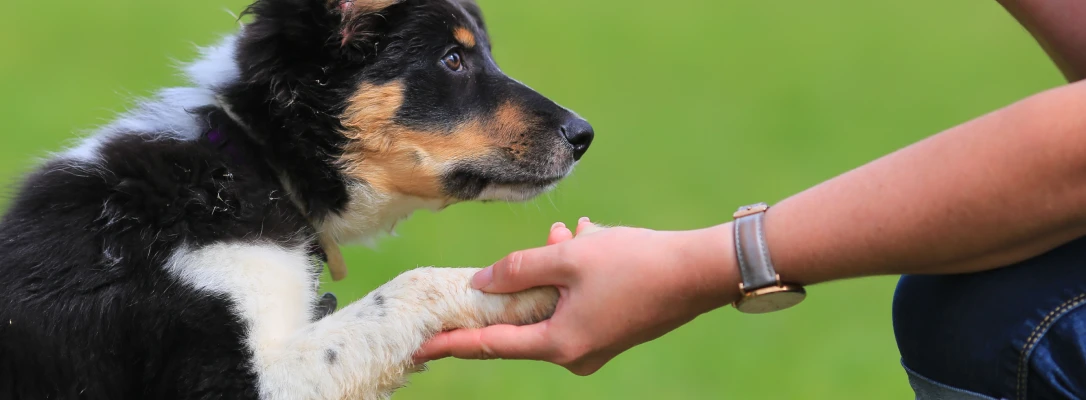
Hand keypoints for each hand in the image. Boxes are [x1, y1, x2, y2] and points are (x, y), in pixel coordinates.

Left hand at [414, 218, 739, 374]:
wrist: (700, 271)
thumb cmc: (636, 263)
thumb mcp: (568, 257)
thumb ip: (518, 269)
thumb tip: (481, 283)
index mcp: (558, 343)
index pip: (490, 345)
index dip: (452, 344)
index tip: (420, 347)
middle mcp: (575, 354)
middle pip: (523, 321)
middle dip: (519, 282)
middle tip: (526, 251)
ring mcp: (596, 345)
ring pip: (553, 303)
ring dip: (553, 268)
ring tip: (568, 234)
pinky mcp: (612, 330)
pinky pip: (576, 302)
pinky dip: (575, 274)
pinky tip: (587, 240)